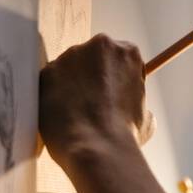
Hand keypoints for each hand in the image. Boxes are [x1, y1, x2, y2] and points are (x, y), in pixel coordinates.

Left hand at [39, 33, 155, 167]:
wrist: (96, 147)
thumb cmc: (124, 133)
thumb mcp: (146, 114)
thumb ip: (135, 100)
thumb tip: (128, 108)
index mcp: (127, 52)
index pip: (121, 59)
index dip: (118, 79)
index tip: (114, 94)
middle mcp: (98, 45)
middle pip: (93, 59)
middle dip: (93, 78)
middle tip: (95, 105)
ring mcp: (69, 57)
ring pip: (69, 69)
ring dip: (71, 86)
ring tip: (77, 114)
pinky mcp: (46, 71)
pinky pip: (49, 82)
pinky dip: (53, 97)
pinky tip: (62, 115)